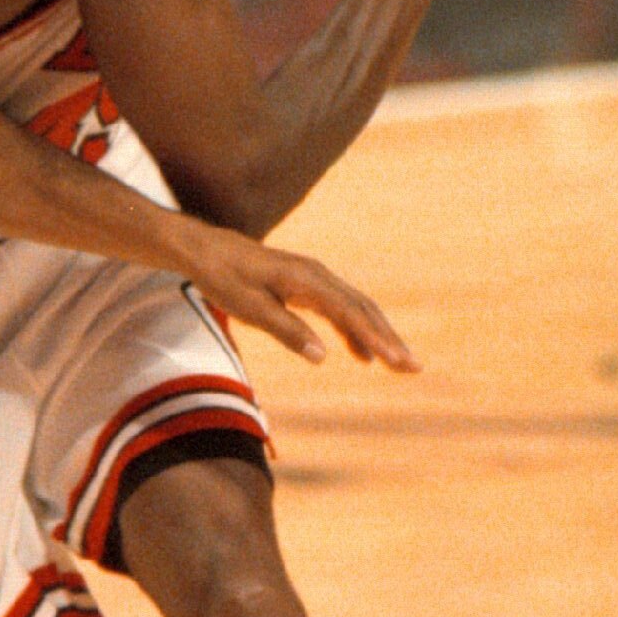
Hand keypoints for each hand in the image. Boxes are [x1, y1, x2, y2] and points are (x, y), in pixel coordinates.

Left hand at [171, 216, 418, 372]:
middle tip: (413, 368)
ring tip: (398, 364)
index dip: (376, 339)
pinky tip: (362, 354)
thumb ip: (286, 330)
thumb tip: (322, 356)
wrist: (204, 249)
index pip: (350, 314)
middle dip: (390, 339)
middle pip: (363, 309)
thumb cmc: (222, 277)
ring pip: (356, 308)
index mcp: (305, 281)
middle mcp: (317, 275)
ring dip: (378, 335)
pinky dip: (355, 331)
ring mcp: (314, 278)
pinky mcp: (306, 284)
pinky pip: (340, 308)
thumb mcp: (248, 307)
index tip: (397, 361)